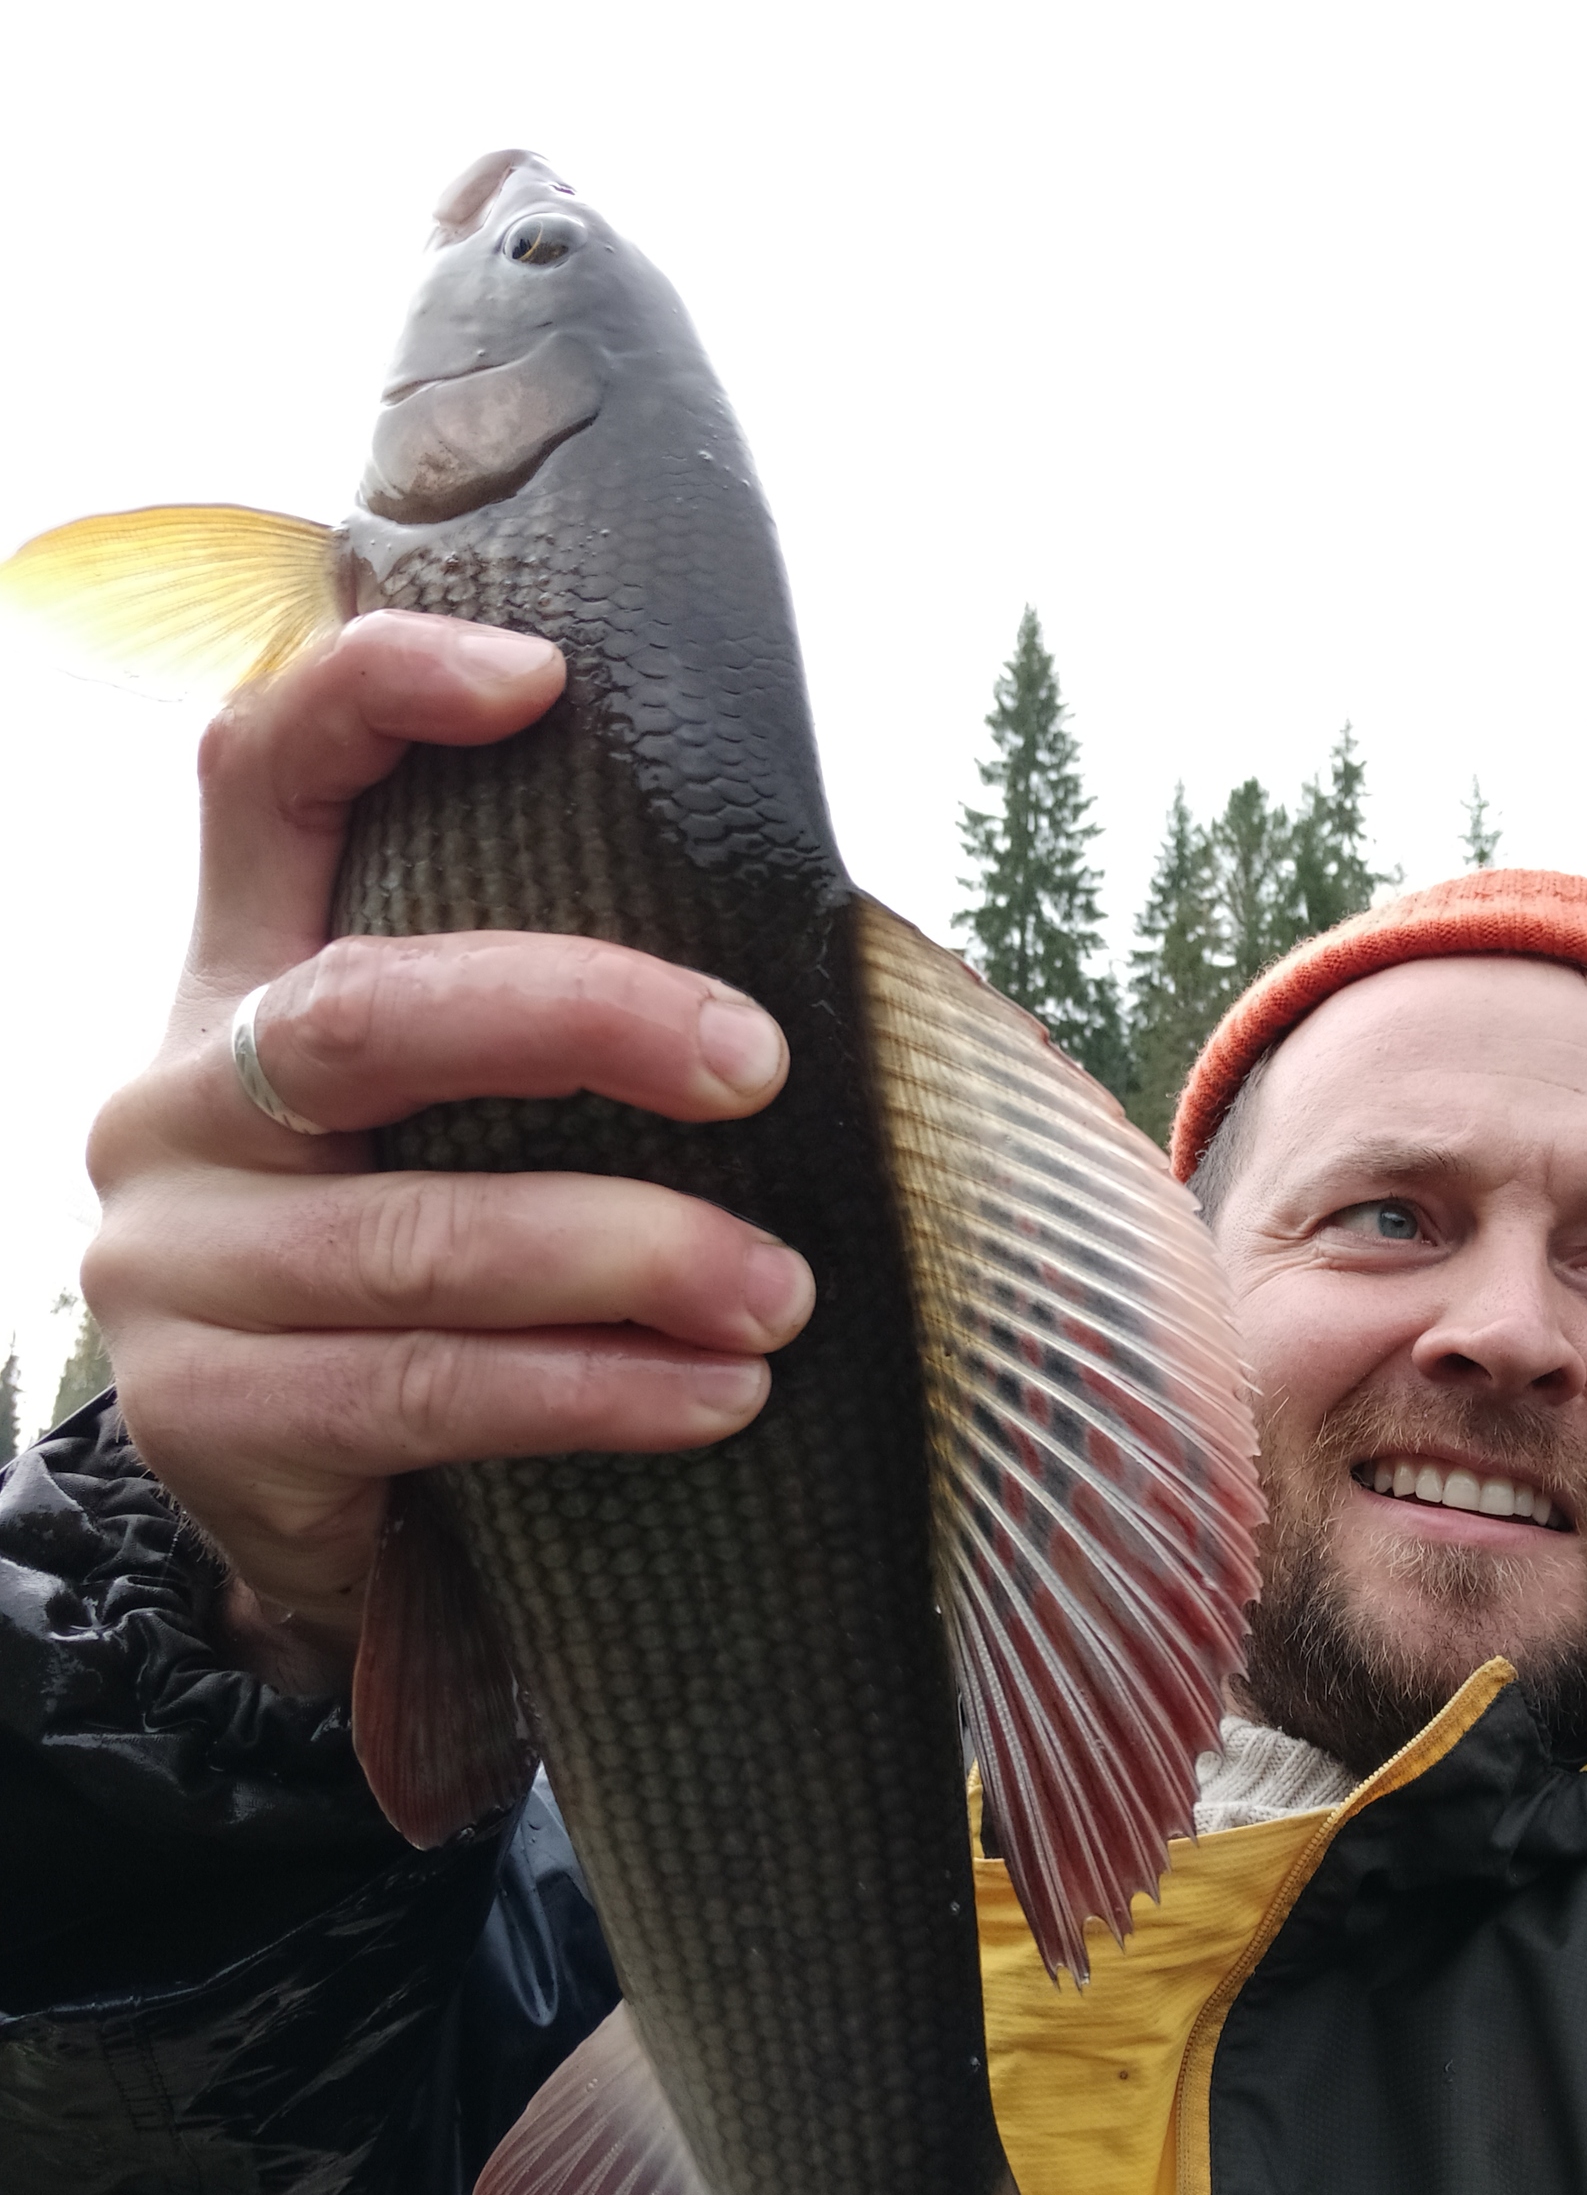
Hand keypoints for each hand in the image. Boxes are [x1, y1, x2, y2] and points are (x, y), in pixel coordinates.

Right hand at [83, 612, 813, 1695]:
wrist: (320, 1514)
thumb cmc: (442, 1271)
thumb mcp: (448, 1123)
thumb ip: (533, 1030)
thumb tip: (807, 967)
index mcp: (239, 977)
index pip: (259, 776)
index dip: (375, 697)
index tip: (546, 680)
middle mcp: (174, 1101)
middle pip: (365, 1014)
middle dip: (582, 1022)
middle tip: (758, 1064)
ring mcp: (171, 1267)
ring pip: (416, 1235)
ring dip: (630, 1255)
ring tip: (782, 1295)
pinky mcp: (203, 1419)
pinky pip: (425, 1391)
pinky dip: (596, 1394)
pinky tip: (717, 1398)